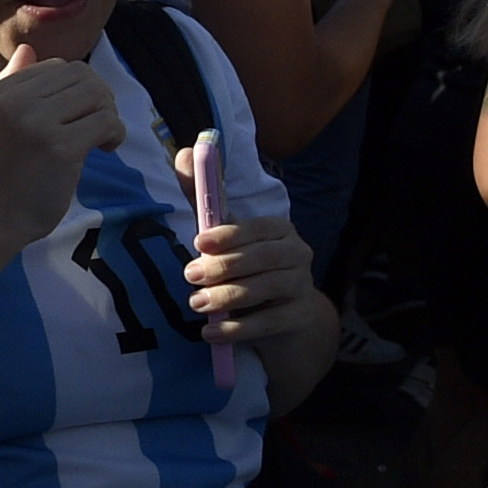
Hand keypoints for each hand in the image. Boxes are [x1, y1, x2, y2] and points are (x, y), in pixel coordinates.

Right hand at [0, 41, 120, 265]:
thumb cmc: (5, 173)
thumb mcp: (0, 121)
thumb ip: (15, 83)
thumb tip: (29, 50)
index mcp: (1, 92)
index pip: (58, 67)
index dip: (80, 89)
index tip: (79, 117)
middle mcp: (14, 101)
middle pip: (82, 77)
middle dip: (100, 100)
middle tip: (98, 128)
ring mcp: (35, 123)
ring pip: (97, 96)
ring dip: (110, 117)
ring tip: (102, 140)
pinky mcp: (58, 147)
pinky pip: (106, 123)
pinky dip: (116, 134)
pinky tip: (106, 149)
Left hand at [180, 211, 319, 342]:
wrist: (284, 320)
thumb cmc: (246, 271)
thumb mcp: (225, 239)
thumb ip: (204, 202)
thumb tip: (185, 155)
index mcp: (280, 231)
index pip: (258, 228)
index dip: (230, 235)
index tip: (199, 243)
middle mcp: (298, 254)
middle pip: (263, 258)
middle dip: (224, 266)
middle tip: (190, 275)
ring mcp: (302, 286)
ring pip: (266, 289)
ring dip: (227, 297)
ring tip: (196, 304)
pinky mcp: (300, 318)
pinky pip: (268, 323)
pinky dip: (237, 328)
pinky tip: (210, 332)